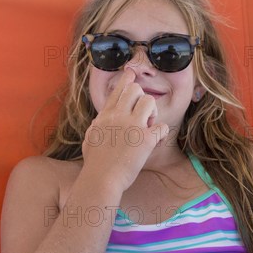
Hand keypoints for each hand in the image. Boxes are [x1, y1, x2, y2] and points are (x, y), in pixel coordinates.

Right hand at [81, 68, 169, 193]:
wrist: (101, 179)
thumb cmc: (95, 163)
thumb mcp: (90, 138)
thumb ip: (97, 125)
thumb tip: (99, 120)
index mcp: (105, 115)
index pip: (118, 90)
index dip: (127, 79)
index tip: (131, 73)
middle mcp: (118, 116)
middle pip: (135, 89)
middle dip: (141, 98)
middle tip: (142, 114)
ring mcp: (132, 126)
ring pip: (149, 101)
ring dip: (152, 112)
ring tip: (148, 126)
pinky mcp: (145, 140)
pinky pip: (162, 127)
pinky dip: (162, 133)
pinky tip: (156, 140)